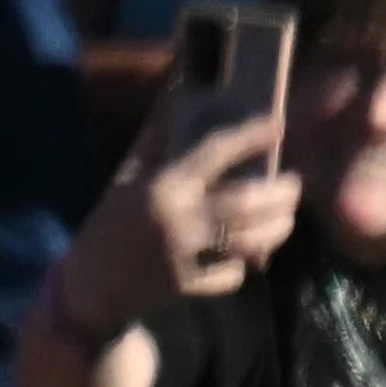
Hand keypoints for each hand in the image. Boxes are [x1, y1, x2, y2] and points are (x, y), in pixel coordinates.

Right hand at [70, 107, 299, 312]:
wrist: (90, 282)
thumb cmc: (109, 222)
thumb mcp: (128, 178)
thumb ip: (156, 144)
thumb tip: (177, 100)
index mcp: (161, 184)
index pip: (214, 153)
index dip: (248, 136)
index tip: (277, 125)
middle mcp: (177, 217)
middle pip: (246, 202)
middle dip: (280, 193)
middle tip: (295, 185)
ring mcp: (184, 254)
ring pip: (249, 241)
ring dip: (276, 230)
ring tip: (286, 218)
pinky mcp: (189, 285)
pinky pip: (232, 273)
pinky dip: (244, 263)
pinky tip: (247, 255)